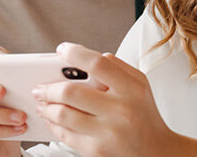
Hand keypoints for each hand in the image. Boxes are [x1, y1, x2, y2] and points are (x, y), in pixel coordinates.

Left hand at [32, 43, 196, 156]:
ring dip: (46, 107)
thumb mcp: (140, 85)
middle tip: (40, 87)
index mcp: (132, 89)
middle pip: (71, 92)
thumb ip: (118, 67)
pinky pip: (65, 135)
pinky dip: (53, 125)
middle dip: (48, 88)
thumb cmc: (144, 116)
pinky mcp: (96, 150)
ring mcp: (107, 132)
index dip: (75, 53)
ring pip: (63, 114)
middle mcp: (120, 110)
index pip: (98, 64)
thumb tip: (90, 57)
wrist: (156, 151)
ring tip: (42, 102)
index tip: (62, 49)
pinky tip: (52, 119)